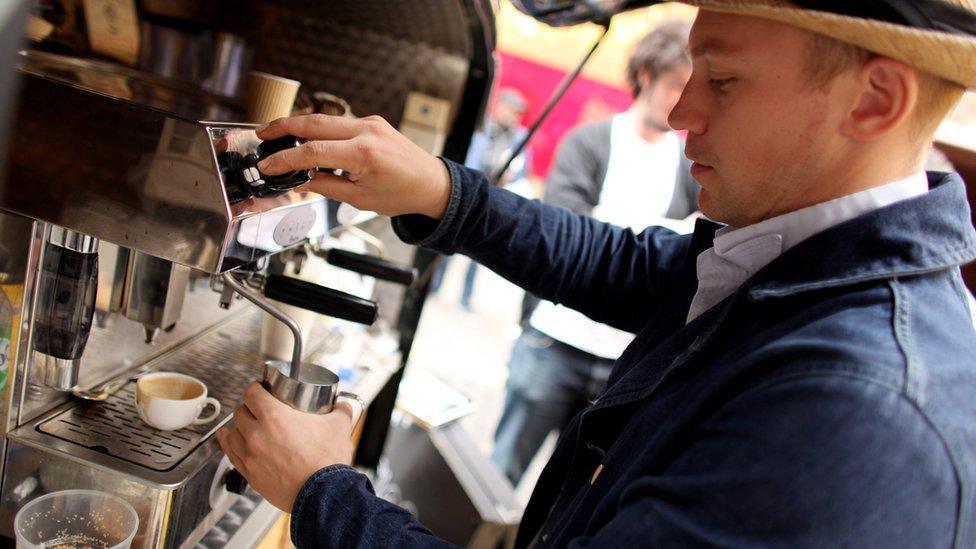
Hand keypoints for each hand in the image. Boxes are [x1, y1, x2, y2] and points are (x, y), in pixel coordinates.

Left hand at [216, 382, 355, 511]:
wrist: (322, 494)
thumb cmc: (327, 463)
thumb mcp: (339, 426)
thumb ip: (340, 410)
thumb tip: (341, 406)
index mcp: (275, 417)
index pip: (251, 393)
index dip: (255, 387)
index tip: (260, 389)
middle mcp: (257, 435)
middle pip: (240, 411)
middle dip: (248, 407)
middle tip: (258, 408)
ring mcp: (250, 456)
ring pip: (232, 433)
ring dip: (238, 426)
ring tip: (246, 424)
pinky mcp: (250, 474)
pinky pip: (231, 454)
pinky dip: (230, 444)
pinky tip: (231, 440)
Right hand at [256, 114, 451, 218]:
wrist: (431, 182)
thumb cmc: (401, 194)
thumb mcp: (360, 199)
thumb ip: (326, 186)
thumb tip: (300, 179)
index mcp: (364, 155)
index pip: (313, 152)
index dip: (285, 159)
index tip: (268, 164)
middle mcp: (367, 132)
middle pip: (314, 123)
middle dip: (283, 126)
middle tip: (261, 134)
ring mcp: (370, 123)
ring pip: (325, 119)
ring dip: (299, 125)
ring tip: (277, 135)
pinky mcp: (372, 121)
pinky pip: (339, 123)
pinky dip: (319, 129)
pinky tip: (306, 139)